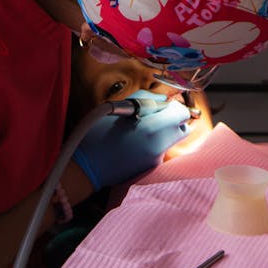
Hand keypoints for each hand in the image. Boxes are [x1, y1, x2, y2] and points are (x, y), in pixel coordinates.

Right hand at [73, 91, 191, 189]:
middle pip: (182, 128)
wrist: (85, 168)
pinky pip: (160, 150)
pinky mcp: (150, 168)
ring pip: (171, 140)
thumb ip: (145, 99)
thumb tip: (162, 99)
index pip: (181, 113)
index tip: (158, 105)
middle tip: (152, 115)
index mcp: (152, 128)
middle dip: (172, 119)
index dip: (172, 106)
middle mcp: (159, 146)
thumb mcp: (118, 108)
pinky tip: (134, 142)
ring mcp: (156, 159)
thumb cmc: (96, 134)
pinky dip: (153, 142)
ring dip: (163, 131)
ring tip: (139, 128)